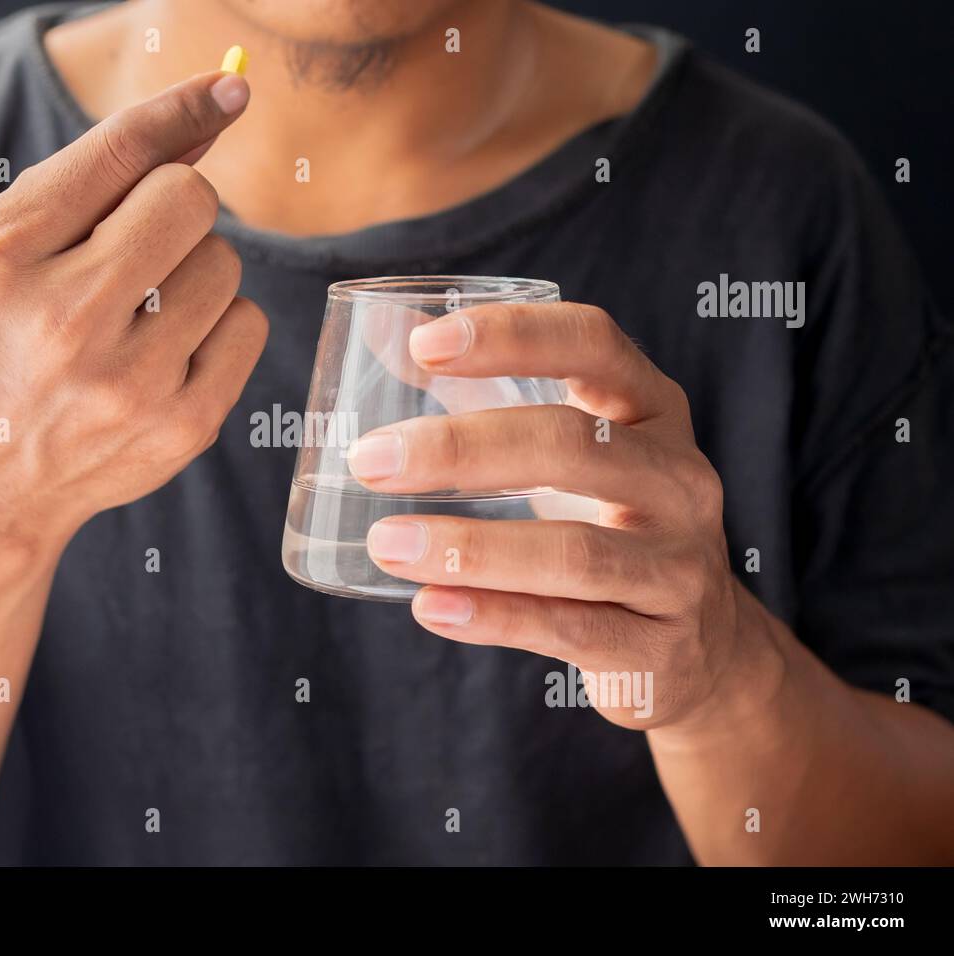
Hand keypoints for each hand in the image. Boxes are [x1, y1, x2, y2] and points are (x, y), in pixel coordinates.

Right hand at [0, 71, 265, 547]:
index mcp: (5, 259)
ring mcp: (128, 382)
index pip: (119, 153)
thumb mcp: (7, 249)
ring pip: (226, 262)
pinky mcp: (182, 425)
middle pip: (191, 199)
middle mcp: (63, 321)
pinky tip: (170, 354)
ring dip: (196, 274)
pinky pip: (249, 324)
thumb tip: (208, 115)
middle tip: (139, 250)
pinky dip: (219, 327)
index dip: (182, 109)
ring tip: (142, 314)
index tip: (229, 88)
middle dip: (175, 211)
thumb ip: (96, 177)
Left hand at [347, 301, 782, 730]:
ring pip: (573, 552)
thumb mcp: (572, 450)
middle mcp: (678, 481)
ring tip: (386, 541)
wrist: (704, 646)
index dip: (512, 334)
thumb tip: (385, 333)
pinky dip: (494, 617)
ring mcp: (677, 568)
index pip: (593, 345)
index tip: (425, 343)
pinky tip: (429, 605)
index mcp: (653, 411)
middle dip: (461, 448)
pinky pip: (569, 630)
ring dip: (469, 547)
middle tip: (370, 459)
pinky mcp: (659, 649)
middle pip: (572, 447)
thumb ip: (484, 392)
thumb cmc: (611, 521)